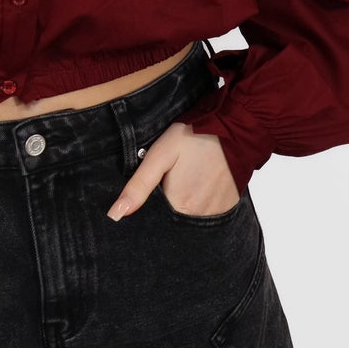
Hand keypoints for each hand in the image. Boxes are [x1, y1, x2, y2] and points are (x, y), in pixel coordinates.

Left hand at [107, 125, 238, 220]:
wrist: (233, 127)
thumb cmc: (193, 137)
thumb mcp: (159, 155)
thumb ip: (139, 186)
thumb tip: (115, 215)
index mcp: (178, 205)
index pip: (155, 220)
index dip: (148, 208)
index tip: (152, 191)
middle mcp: (198, 215)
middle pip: (173, 219)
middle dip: (166, 206)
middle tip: (170, 180)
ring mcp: (215, 213)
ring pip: (189, 216)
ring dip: (184, 204)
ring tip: (185, 180)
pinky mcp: (227, 206)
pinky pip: (207, 212)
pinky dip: (200, 203)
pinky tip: (198, 184)